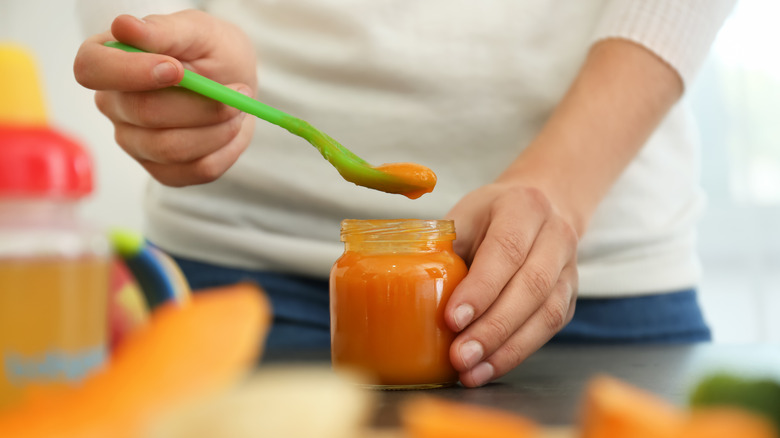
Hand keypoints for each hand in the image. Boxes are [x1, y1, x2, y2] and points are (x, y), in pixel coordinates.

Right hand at [74, 10, 256, 185]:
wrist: (235, 82)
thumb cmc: (210, 51)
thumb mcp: (197, 30)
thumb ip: (164, 31)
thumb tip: (124, 27)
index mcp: (108, 60)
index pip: (91, 68)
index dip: (131, 72)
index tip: (176, 69)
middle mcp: (114, 105)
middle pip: (144, 113)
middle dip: (201, 104)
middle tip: (238, 90)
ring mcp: (134, 142)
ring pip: (172, 149)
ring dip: (219, 128)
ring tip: (237, 107)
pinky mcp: (164, 170)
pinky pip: (197, 170)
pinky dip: (226, 149)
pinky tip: (231, 128)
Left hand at [445, 182, 578, 386]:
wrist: (542, 206)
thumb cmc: (491, 216)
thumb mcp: (464, 216)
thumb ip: (444, 248)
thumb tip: (408, 286)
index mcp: (523, 208)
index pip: (506, 250)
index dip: (481, 288)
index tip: (452, 318)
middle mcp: (555, 236)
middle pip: (530, 287)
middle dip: (492, 328)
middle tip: (460, 356)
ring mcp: (568, 269)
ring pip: (546, 314)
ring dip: (507, 349)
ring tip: (472, 372)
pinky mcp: (569, 297)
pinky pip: (548, 329)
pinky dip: (517, 352)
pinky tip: (488, 368)